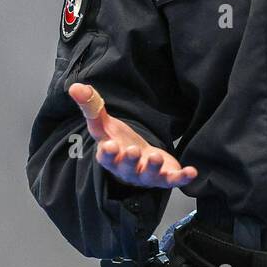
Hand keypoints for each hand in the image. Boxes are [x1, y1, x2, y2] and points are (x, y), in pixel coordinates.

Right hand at [67, 82, 197, 188]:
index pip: (106, 157)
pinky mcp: (165, 177)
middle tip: (133, 150)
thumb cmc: (119, 142)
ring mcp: (147, 175)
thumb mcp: (105, 124)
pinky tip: (192, 172)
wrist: (138, 161)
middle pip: (127, 167)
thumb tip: (74, 86)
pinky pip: (173, 180)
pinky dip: (182, 178)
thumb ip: (91, 106)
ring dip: (153, 167)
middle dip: (130, 160)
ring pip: (149, 175)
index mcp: (112, 157)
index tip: (108, 146)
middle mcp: (128, 170)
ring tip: (155, 157)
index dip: (107, 153)